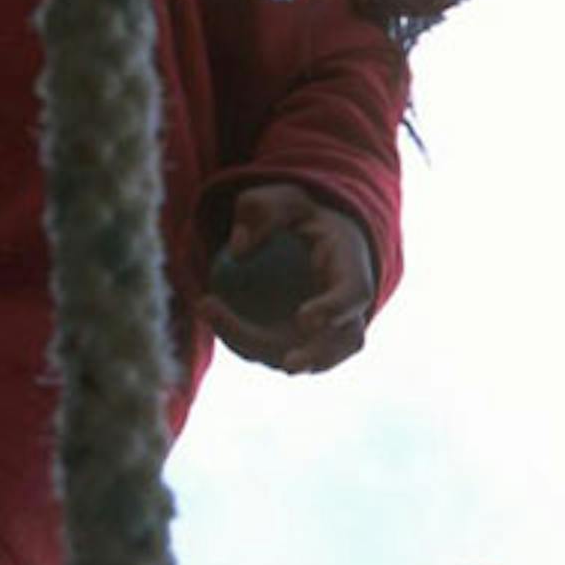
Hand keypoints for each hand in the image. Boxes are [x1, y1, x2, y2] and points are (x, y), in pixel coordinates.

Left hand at [202, 182, 376, 373]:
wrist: (310, 241)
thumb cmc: (299, 218)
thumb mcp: (284, 199)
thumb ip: (262, 211)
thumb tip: (238, 252)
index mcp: (350, 268)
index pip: (354, 294)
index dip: (336, 310)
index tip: (305, 318)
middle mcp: (347, 308)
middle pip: (343, 340)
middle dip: (318, 356)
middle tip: (288, 365)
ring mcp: (326, 332)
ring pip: (307, 356)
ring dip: (263, 350)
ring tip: (213, 314)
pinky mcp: (300, 344)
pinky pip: (274, 350)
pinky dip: (242, 339)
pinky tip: (209, 310)